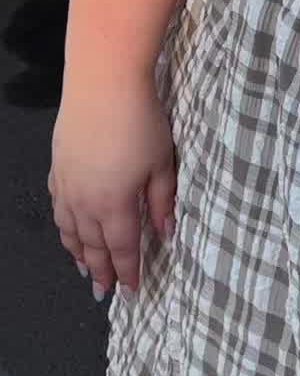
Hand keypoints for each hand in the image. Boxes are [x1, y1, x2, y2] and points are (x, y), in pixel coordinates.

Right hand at [48, 72, 176, 299]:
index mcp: (115, 205)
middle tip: (105, 291)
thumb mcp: (162, 162)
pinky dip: (63, 227)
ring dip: (78, 253)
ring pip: (70, 231)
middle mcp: (86, 203)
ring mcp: (67, 185)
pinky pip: (58, 208)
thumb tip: (166, 233)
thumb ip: (162, 201)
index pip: (123, 249)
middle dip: (101, 271)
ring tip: (85, 269)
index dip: (128, 272)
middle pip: (93, 246)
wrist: (103, 84)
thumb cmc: (139, 121)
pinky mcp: (58, 167)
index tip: (133, 290)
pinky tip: (68, 229)